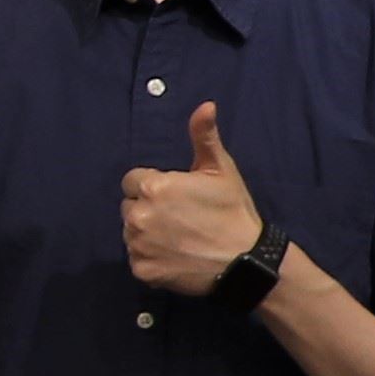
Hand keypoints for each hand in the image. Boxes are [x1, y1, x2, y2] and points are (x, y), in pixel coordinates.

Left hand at [120, 100, 267, 294]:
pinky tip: (175, 255)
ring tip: (179, 236)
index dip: (154, 185)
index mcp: (152, 186)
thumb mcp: (221, 169)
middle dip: (148, 208)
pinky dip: (150, 257)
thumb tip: (205, 105)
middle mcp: (137, 214)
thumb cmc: (233, 211)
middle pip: (129, 206)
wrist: (245, 260)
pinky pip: (136, 258)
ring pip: (130, 232)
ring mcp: (137, 244)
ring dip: (146, 232)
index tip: (176, 196)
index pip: (133, 180)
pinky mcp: (140, 269)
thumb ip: (204, 137)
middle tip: (179, 217)